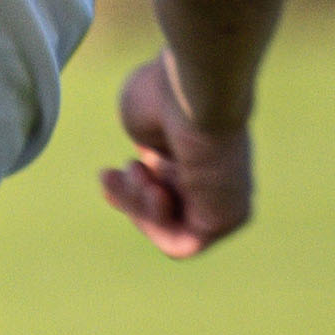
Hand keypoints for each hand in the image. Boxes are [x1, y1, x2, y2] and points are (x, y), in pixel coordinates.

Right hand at [100, 54, 253, 258]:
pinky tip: (155, 192)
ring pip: (168, 230)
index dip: (127, 192)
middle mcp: (211, 179)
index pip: (160, 191)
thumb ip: (143, 147)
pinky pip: (184, 244)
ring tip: (139, 173)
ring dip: (139, 208)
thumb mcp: (141, 121)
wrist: (194, 89)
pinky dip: (157, 224)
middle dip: (128, 198)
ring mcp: (221, 199)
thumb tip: (148, 173)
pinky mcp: (226, 217)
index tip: (108, 173)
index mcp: (194, 154)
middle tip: (111, 174)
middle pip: (160, 213)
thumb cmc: (168, 90)